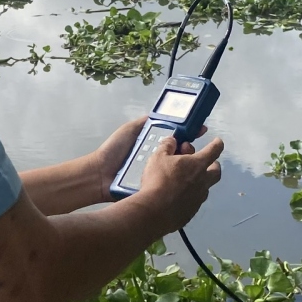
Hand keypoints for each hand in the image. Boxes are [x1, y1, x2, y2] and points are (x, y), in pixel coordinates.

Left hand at [88, 117, 206, 200]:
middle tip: (188, 148)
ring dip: (184, 166)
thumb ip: (143, 123)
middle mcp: (157, 161)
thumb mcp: (129, 130)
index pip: (175, 139)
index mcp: (153, 147)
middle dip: (188, 150)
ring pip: (176, 170)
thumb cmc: (113, 151)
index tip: (201, 130)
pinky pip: (168, 184)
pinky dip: (177, 182)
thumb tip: (160, 114)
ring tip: (187, 162)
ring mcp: (156, 175)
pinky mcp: (153, 188)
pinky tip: (184, 180)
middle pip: (180, 155)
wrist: (100, 175)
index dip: (188, 134)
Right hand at [135, 134, 223, 233]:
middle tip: (202, 162)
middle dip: (213, 164)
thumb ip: (167, 146)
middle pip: (216, 171)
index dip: (217, 144)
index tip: (217, 141)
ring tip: (185, 179)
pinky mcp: (192, 211)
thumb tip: (173, 140)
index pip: (214, 150)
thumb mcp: (158, 157)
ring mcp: (199, 198)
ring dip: (200, 180)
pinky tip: (178, 196)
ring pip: (206, 186)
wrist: (155, 212)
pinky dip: (191, 195)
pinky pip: (196, 200)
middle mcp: (203, 181)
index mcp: (197, 164)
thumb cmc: (158, 180)